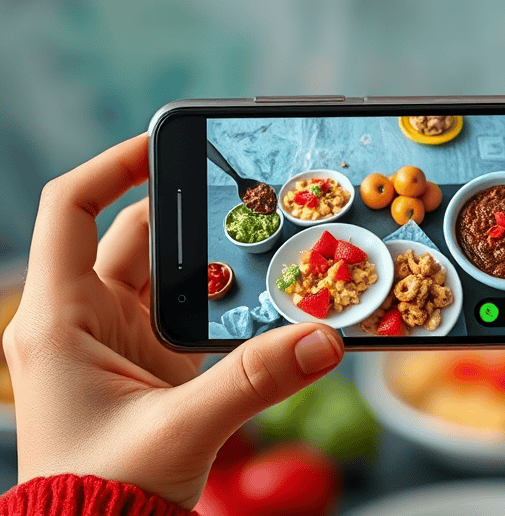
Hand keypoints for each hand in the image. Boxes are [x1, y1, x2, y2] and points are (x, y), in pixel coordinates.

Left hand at [2, 134, 343, 507]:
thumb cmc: (102, 490)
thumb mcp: (181, 429)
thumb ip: (256, 381)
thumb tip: (324, 339)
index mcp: (60, 319)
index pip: (73, 210)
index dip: (114, 165)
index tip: (164, 143)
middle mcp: (82, 320)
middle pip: (134, 236)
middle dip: (189, 216)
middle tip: (248, 201)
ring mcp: (116, 343)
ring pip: (164, 275)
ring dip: (210, 262)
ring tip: (264, 243)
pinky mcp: (148, 368)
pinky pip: (184, 314)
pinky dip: (219, 303)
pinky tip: (260, 299)